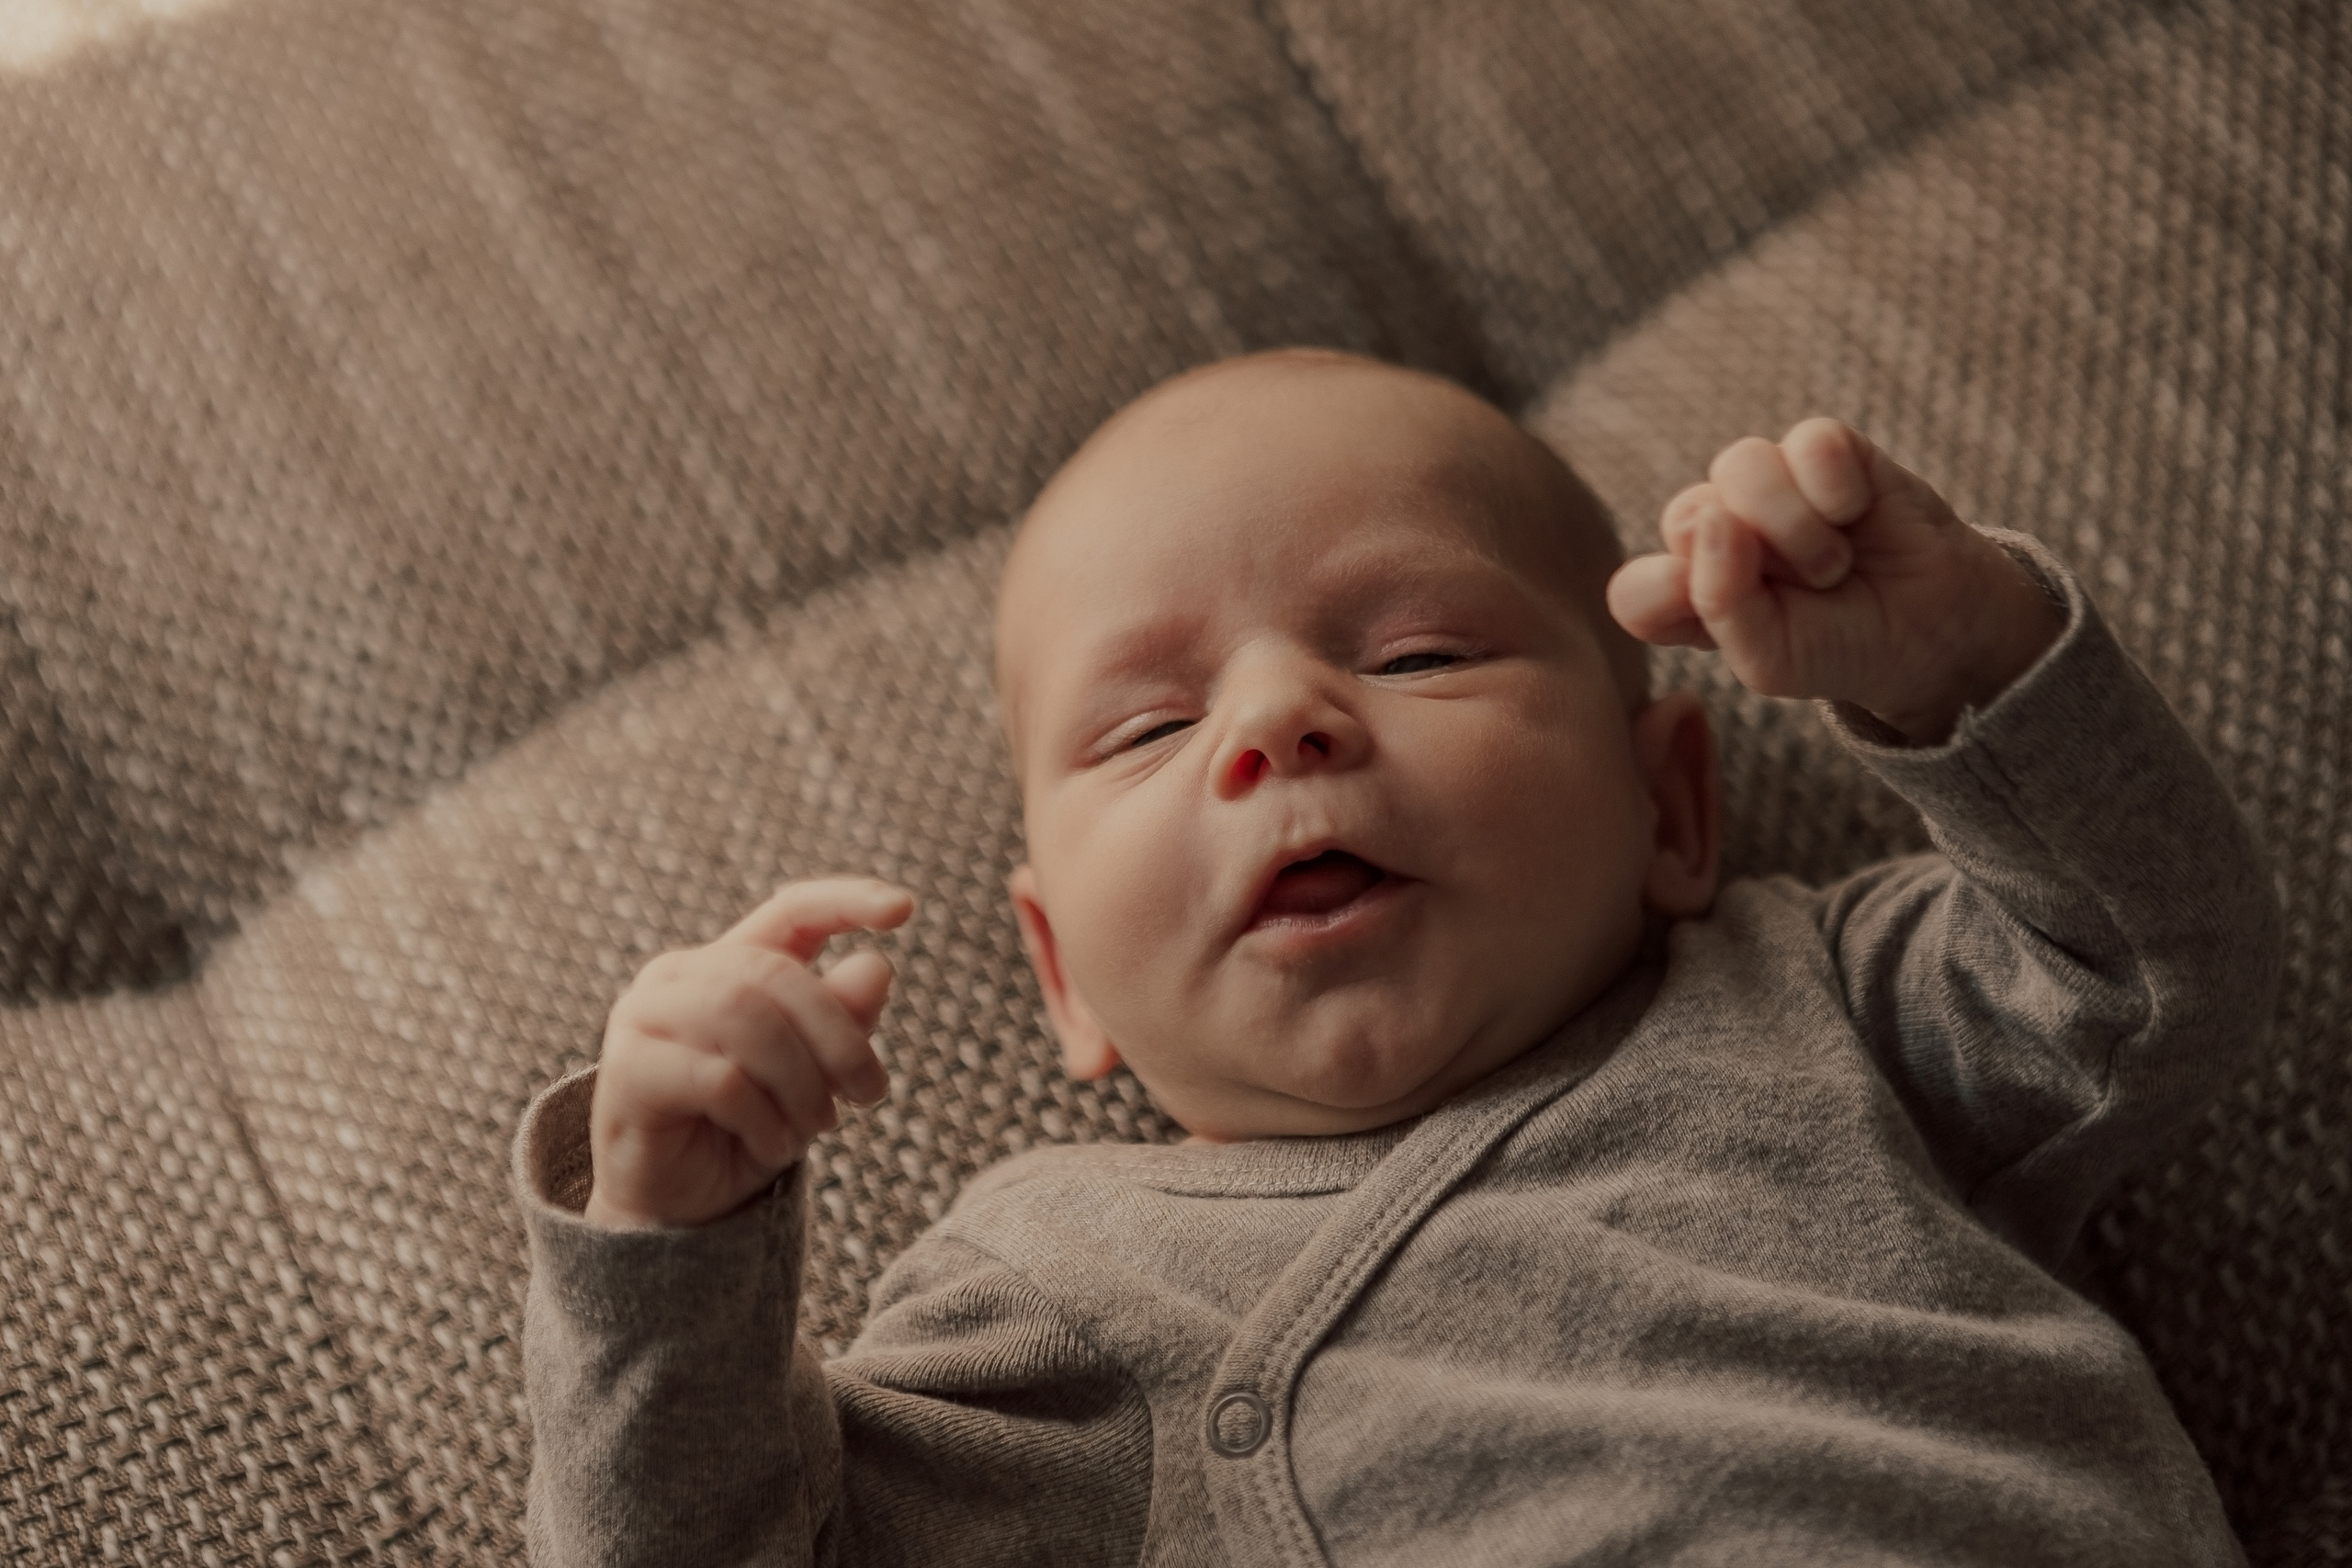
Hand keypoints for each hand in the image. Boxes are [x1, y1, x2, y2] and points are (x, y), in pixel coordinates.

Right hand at [583, 878, 915, 1229]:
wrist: (679, 1208)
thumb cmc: (748, 1130)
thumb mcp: (813, 1076)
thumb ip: (842, 1021)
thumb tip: (878, 965)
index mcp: (731, 962)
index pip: (791, 911)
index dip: (846, 901)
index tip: (905, 908)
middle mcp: (680, 974)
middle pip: (776, 974)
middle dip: (838, 1037)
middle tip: (870, 1093)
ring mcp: (644, 1015)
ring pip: (745, 1018)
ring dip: (800, 1081)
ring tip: (816, 1127)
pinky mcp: (627, 1070)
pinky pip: (718, 1078)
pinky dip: (764, 1118)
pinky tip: (773, 1145)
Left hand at [1605, 418, 2063, 744]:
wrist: (1930, 629)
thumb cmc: (1837, 647)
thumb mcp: (1770, 659)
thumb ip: (1719, 603)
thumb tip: (1711, 517)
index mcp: (1683, 592)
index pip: (1634, 593)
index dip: (1682, 604)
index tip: (1743, 625)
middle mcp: (1712, 528)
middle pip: (1685, 518)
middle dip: (1758, 566)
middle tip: (1808, 594)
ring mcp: (1762, 481)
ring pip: (1741, 467)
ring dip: (1798, 530)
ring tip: (1833, 564)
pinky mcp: (1820, 446)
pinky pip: (1809, 443)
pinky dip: (1839, 490)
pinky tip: (1857, 513)